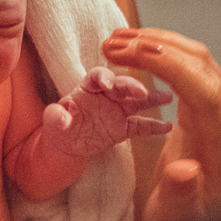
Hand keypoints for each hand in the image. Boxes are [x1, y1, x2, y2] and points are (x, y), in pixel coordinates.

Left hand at [42, 66, 172, 157]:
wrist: (66, 145)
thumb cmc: (58, 127)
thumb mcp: (52, 121)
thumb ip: (56, 117)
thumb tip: (63, 119)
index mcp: (87, 87)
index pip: (97, 75)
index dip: (103, 77)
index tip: (108, 84)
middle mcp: (106, 95)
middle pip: (121, 85)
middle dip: (131, 86)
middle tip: (142, 91)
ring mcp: (117, 110)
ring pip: (136, 102)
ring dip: (151, 99)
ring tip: (167, 97)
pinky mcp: (124, 128)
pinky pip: (140, 126)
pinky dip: (154, 127)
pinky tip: (168, 127)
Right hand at [104, 28, 220, 220]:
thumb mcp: (176, 220)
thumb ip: (181, 195)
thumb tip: (183, 171)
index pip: (205, 90)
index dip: (171, 66)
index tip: (134, 52)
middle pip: (202, 66)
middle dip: (156, 46)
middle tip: (112, 43)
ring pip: (197, 60)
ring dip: (158, 43)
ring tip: (116, 41)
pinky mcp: (209, 111)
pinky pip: (190, 69)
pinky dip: (162, 54)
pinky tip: (136, 50)